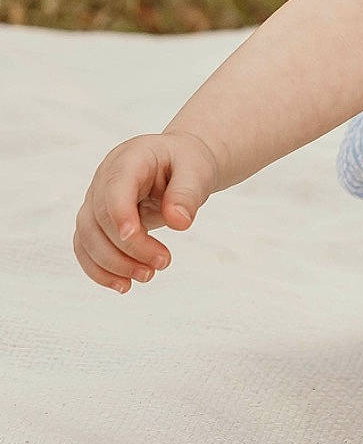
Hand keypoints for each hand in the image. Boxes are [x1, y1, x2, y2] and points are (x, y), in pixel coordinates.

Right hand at [73, 132, 219, 293]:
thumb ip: (187, 193)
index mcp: (130, 158)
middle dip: (128, 248)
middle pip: (99, 218)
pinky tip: (123, 284)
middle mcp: (105, 178)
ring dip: (113, 264)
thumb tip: (179, 223)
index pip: (114, 188)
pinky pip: (86, 248)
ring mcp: (96, 199)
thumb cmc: (187, 163)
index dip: (119, 213)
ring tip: (147, 276)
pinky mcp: (96, 220)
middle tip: (163, 263)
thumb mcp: (197, 170)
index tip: (133, 236)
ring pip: (87, 237)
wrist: (180, 164)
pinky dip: (100, 270)